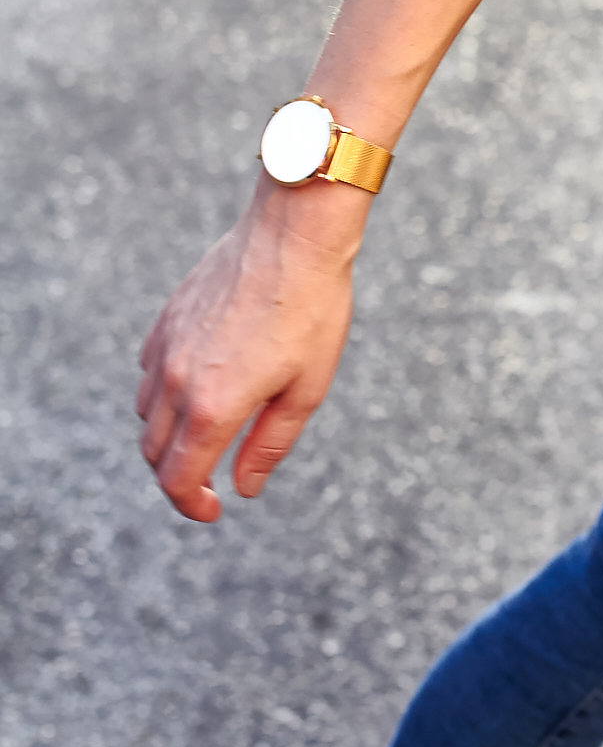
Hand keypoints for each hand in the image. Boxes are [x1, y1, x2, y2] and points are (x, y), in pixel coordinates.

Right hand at [137, 176, 365, 520]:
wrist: (294, 235)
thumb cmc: (312, 310)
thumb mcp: (306, 389)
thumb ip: (268, 446)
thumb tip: (243, 487)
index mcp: (213, 406)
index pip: (178, 479)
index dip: (192, 506)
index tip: (214, 511)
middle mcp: (176, 380)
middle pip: (155, 452)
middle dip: (178, 476)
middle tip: (212, 480)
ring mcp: (167, 346)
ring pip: (147, 413)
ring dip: (169, 435)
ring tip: (210, 432)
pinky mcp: (167, 318)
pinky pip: (149, 371)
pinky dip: (163, 393)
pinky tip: (199, 384)